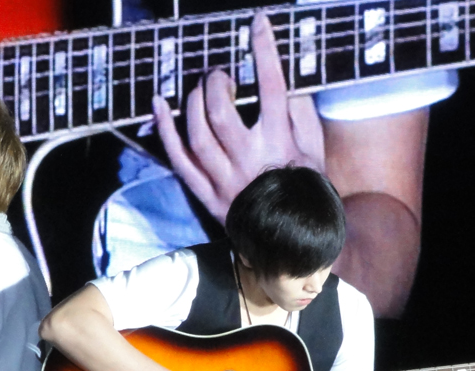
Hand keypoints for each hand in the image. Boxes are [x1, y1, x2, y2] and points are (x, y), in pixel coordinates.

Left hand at [153, 13, 324, 224]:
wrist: (292, 243)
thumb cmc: (306, 192)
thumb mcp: (315, 151)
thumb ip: (302, 114)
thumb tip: (286, 82)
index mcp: (281, 143)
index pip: (271, 86)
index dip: (263, 50)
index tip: (258, 24)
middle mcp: (250, 159)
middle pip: (221, 109)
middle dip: (215, 82)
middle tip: (219, 74)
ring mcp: (225, 179)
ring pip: (198, 132)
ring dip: (194, 102)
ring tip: (200, 89)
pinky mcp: (208, 194)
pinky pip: (179, 160)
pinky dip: (166, 131)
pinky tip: (159, 105)